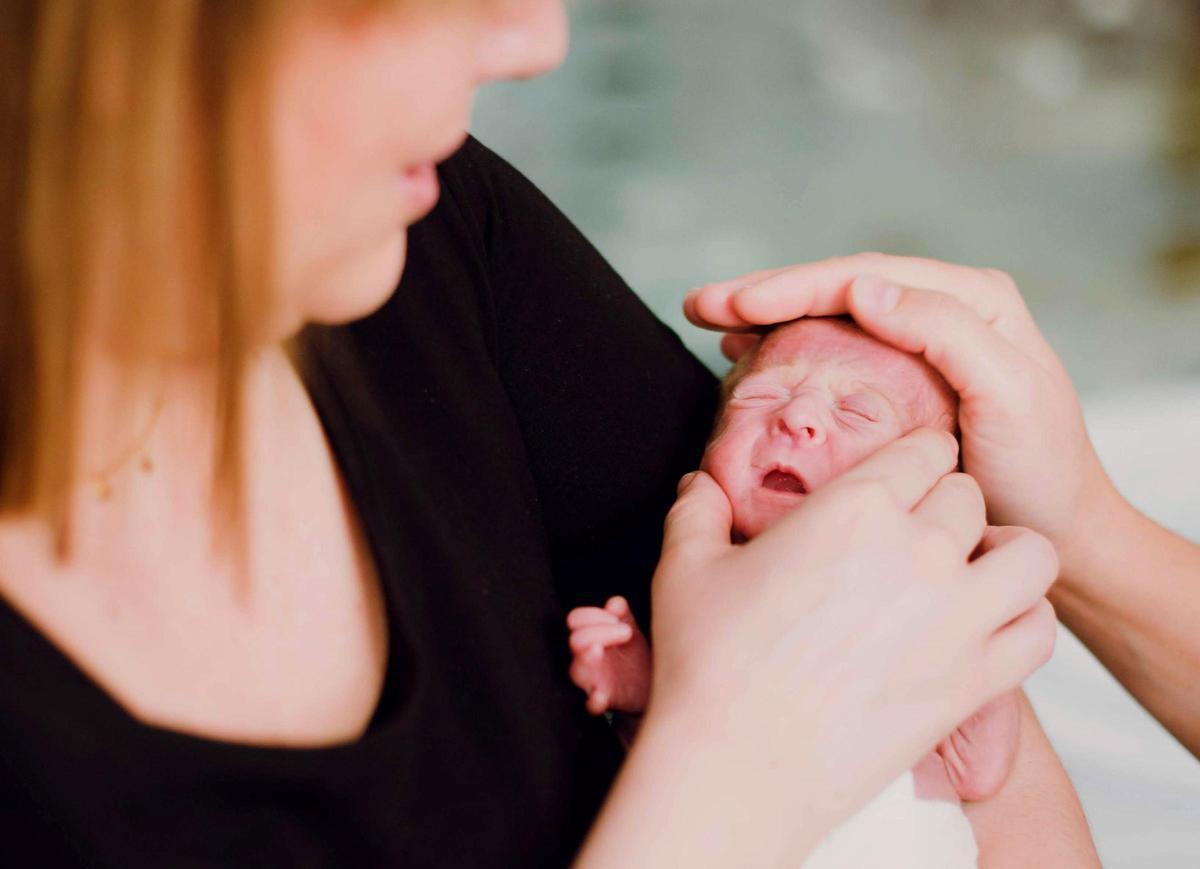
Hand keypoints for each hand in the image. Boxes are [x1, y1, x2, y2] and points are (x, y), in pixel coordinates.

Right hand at [567, 596, 652, 714]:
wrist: (653, 687)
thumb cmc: (636, 656)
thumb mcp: (631, 631)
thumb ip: (622, 615)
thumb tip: (614, 603)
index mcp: (591, 637)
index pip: (576, 620)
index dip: (593, 615)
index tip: (617, 618)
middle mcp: (587, 658)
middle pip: (575, 641)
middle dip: (598, 631)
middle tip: (626, 633)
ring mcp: (593, 680)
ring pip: (576, 670)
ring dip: (586, 659)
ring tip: (598, 650)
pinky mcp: (605, 701)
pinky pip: (591, 705)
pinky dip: (593, 701)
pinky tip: (601, 695)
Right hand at [646, 428, 1057, 829]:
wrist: (735, 768)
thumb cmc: (707, 665)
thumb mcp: (685, 566)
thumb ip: (697, 509)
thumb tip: (700, 482)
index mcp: (854, 507)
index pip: (924, 448)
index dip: (915, 456)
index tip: (902, 475)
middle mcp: (918, 550)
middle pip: (969, 495)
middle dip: (945, 503)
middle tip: (915, 530)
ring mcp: (956, 617)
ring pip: (1030, 553)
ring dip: (1005, 553)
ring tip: (972, 568)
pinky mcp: (973, 682)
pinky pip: (1040, 631)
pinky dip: (1026, 620)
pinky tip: (987, 625)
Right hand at [683, 253, 1121, 567]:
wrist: (1058, 537)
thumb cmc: (1040, 472)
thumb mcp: (1006, 394)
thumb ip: (945, 330)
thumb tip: (863, 287)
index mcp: (971, 300)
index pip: (864, 277)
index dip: (792, 286)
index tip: (735, 306)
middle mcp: (943, 313)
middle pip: (837, 288)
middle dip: (763, 293)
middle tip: (699, 304)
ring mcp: (918, 350)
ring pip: (829, 318)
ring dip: (767, 319)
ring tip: (709, 323)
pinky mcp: (900, 389)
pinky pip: (834, 356)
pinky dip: (787, 352)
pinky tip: (748, 357)